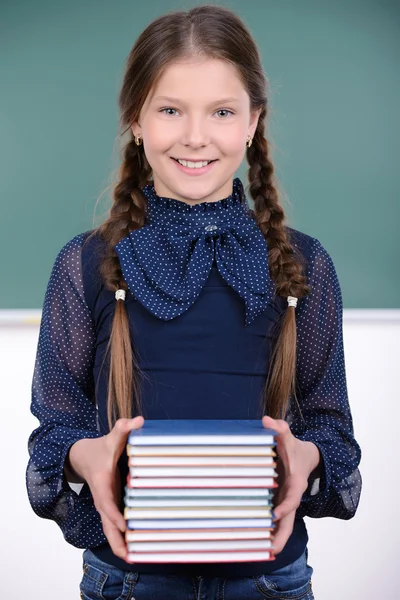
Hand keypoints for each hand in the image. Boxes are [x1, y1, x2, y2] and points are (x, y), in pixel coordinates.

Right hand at [68, 416, 143, 559]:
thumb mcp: (112, 437)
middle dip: (117, 541)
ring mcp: (105, 506)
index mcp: (102, 484)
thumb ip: (124, 428)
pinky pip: (115, 526)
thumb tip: (139, 420)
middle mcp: (102, 499)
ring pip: (111, 530)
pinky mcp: (110, 508)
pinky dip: (122, 538)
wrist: (82, 456)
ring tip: (134, 559)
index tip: (124, 526)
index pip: (107, 503)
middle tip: (129, 557)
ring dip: (120, 544)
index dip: (115, 514)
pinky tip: (135, 548)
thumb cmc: (100, 448)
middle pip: (108, 524)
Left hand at [262, 416, 319, 554]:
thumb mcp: (288, 436)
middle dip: (281, 537)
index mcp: (296, 482)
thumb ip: (279, 428)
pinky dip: (269, 532)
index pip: (292, 498)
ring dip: (274, 539)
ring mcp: (286, 502)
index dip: (285, 507)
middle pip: (289, 521)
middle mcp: (292, 496)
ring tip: (260, 553)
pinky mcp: (280, 504)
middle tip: (271, 550)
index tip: (274, 515)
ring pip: (282, 525)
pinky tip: (256, 542)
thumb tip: (267, 421)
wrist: (307, 457)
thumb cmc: (295, 447)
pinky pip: (275, 521)